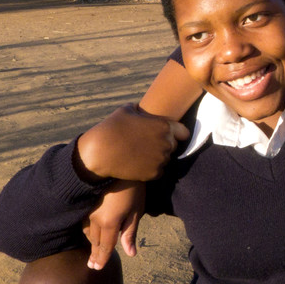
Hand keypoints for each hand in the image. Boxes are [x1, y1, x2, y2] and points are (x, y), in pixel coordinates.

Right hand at [74, 103, 189, 182]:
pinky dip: (152, 170)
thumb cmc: (112, 127)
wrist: (100, 152)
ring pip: (166, 159)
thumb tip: (143, 110)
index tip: (170, 135)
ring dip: (157, 158)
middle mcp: (166, 143)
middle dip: (164, 145)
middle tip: (148, 145)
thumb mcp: (127, 110)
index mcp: (164, 126)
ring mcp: (161, 159)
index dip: (177, 133)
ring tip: (140, 155)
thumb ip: (141, 111)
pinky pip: (159, 171)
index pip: (183, 132)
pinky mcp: (154, 173)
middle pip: (173, 146)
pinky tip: (139, 164)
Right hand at [83, 181, 145, 269]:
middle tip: (92, 265)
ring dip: (90, 242)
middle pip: (94, 241)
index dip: (101, 259)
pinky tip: (89, 232)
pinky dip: (87, 230)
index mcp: (109, 223)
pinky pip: (84, 221)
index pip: (105, 247)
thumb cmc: (132, 187)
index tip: (96, 268)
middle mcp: (95, 219)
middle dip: (94, 254)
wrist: (116, 163)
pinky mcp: (86, 202)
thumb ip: (130, 233)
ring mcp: (88, 210)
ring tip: (92, 250)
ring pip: (87, 232)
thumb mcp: (136, 210)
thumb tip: (130, 254)